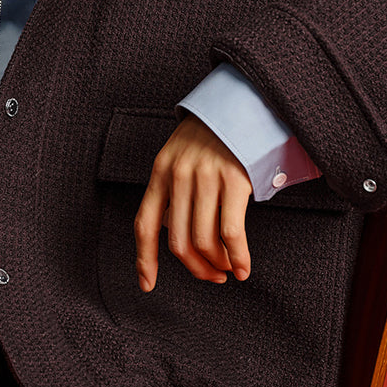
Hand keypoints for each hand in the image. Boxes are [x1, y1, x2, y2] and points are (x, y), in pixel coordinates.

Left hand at [134, 114, 252, 291]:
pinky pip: (231, 232)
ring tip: (227, 271)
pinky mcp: (235, 179)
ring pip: (204, 241)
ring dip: (217, 265)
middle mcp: (179, 176)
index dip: (144, 259)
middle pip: (179, 242)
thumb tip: (176, 235)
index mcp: (161, 172)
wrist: (241, 101)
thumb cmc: (213, 135)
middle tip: (211, 276)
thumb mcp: (181, 156)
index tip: (147, 284)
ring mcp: (206, 178)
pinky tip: (242, 268)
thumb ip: (174, 191)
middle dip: (195, 268)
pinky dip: (237, 257)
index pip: (145, 225)